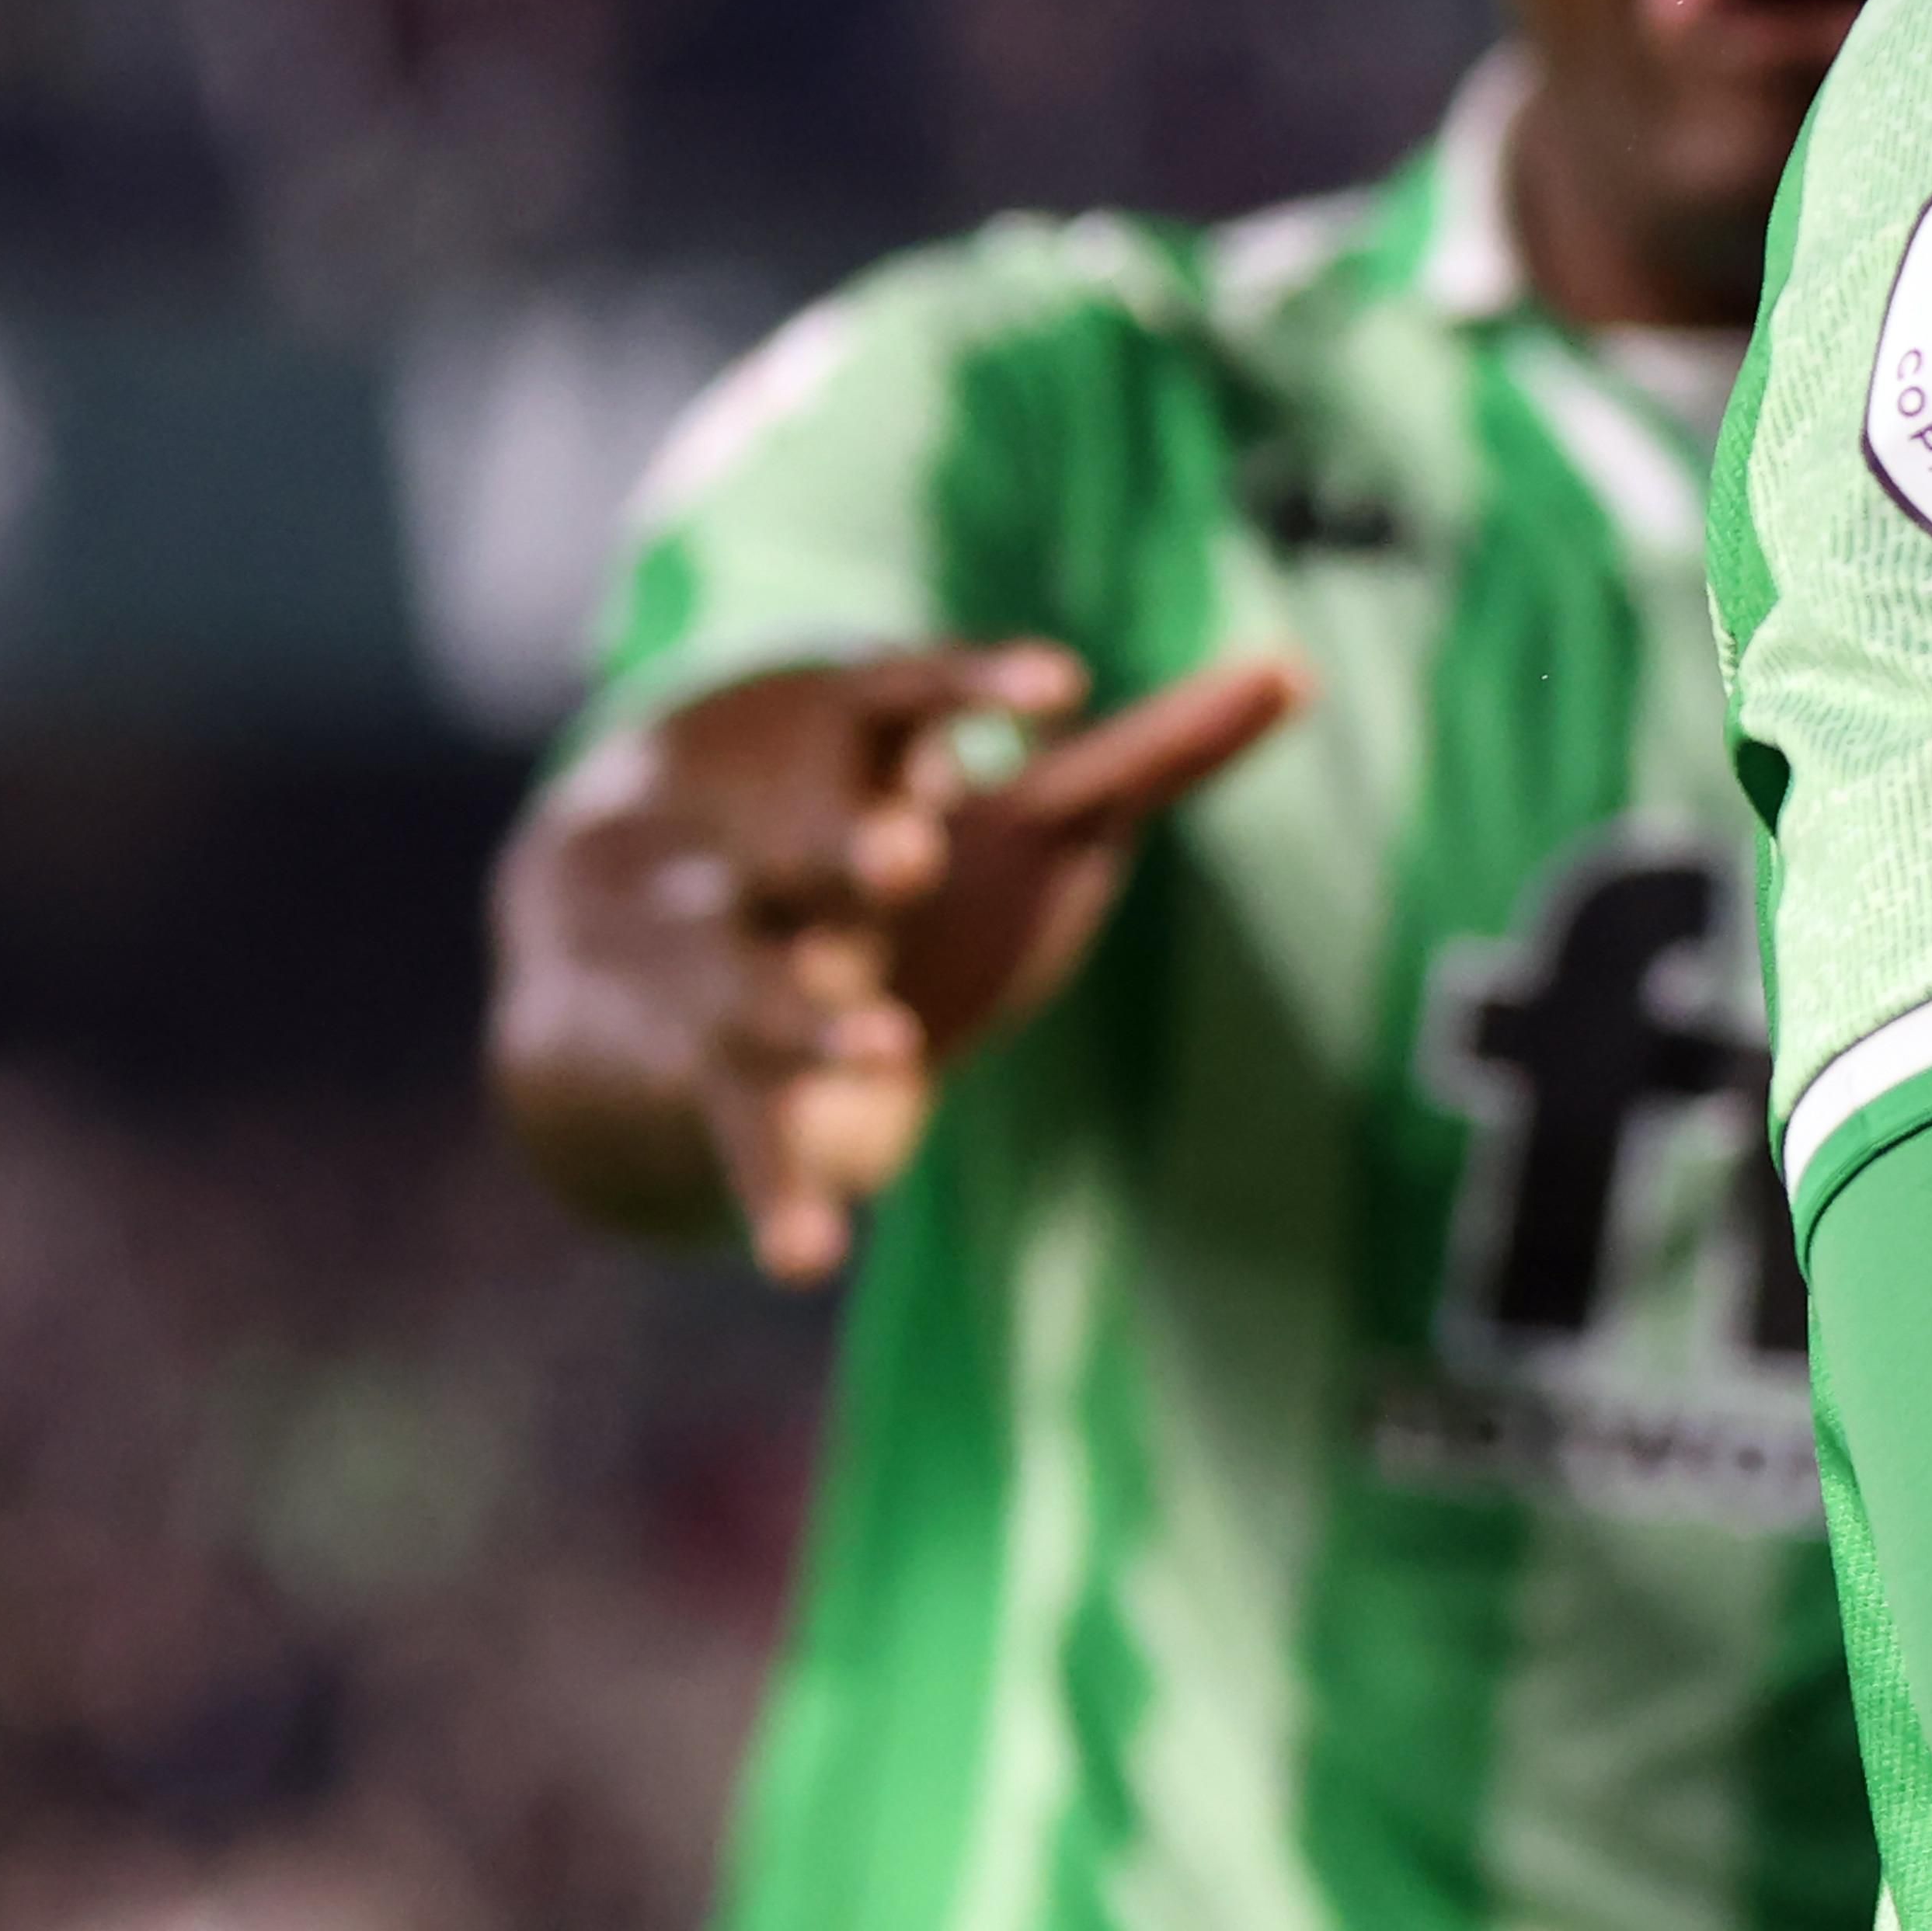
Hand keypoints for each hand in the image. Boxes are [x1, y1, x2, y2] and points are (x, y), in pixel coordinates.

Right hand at [489, 643, 1305, 1281]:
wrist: (636, 955)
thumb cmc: (905, 866)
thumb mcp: (1022, 815)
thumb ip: (1152, 755)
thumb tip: (1295, 672)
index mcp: (863, 775)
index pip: (913, 704)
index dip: (981, 693)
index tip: (1061, 687)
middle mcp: (788, 868)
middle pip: (816, 845)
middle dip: (862, 846)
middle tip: (910, 856)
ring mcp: (739, 981)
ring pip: (767, 1003)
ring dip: (821, 1024)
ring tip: (887, 1048)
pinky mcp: (726, 1096)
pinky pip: (753, 1153)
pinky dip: (786, 1205)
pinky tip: (809, 1259)